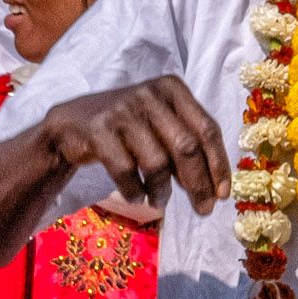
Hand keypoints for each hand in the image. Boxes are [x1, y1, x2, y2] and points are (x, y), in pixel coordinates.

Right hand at [45, 76, 229, 215]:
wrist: (73, 123)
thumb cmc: (129, 126)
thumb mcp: (160, 124)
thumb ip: (185, 145)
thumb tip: (214, 188)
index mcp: (172, 88)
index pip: (206, 128)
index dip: (218, 163)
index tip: (224, 194)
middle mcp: (151, 94)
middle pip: (186, 147)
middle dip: (198, 184)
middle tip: (204, 210)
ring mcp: (124, 110)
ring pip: (157, 162)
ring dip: (162, 191)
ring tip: (159, 201)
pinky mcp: (100, 129)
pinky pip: (126, 171)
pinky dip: (135, 191)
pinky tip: (137, 196)